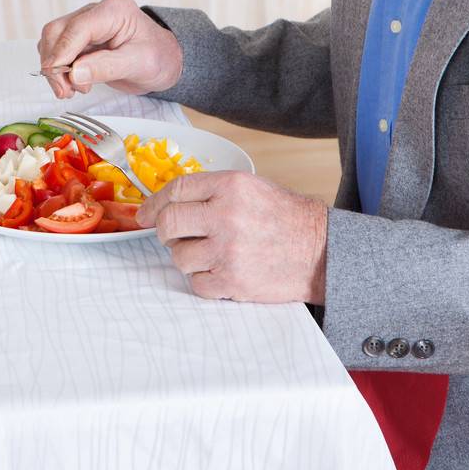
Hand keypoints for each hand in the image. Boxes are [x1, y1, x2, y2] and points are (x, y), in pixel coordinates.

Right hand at [36, 0, 182, 98]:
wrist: (165, 60)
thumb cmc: (159, 57)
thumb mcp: (140, 64)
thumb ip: (107, 67)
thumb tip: (74, 73)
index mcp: (114, 10)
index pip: (77, 28)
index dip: (62, 54)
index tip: (59, 79)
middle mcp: (95, 12)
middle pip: (57, 31)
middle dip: (55, 63)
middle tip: (66, 91)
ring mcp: (85, 23)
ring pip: (52, 40)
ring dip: (54, 68)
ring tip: (73, 89)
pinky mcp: (78, 38)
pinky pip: (56, 49)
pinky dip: (58, 68)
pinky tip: (74, 83)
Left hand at [136, 170, 326, 303]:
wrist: (323, 252)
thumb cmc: (286, 219)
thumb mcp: (251, 188)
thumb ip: (211, 192)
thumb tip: (167, 204)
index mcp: (230, 186)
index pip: (176, 190)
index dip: (154, 203)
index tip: (145, 214)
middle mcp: (226, 215)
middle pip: (168, 223)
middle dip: (164, 232)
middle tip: (173, 236)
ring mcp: (228, 250)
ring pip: (179, 256)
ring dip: (187, 258)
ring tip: (209, 254)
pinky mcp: (233, 280)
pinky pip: (196, 283)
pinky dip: (204, 280)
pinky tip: (221, 272)